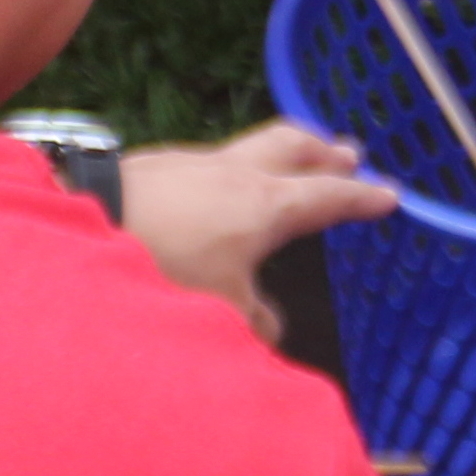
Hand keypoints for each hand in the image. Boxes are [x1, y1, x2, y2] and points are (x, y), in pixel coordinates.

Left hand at [118, 121, 396, 342]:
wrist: (85, 220)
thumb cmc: (161, 268)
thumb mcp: (218, 310)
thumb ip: (253, 322)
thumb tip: (270, 329)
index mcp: (267, 206)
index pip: (330, 196)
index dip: (362, 197)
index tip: (391, 193)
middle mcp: (238, 173)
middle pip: (294, 146)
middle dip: (324, 151)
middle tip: (346, 153)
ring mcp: (195, 161)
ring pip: (251, 146)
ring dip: (278, 152)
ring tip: (286, 162)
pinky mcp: (157, 162)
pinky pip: (211, 160)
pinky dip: (231, 169)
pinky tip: (215, 186)